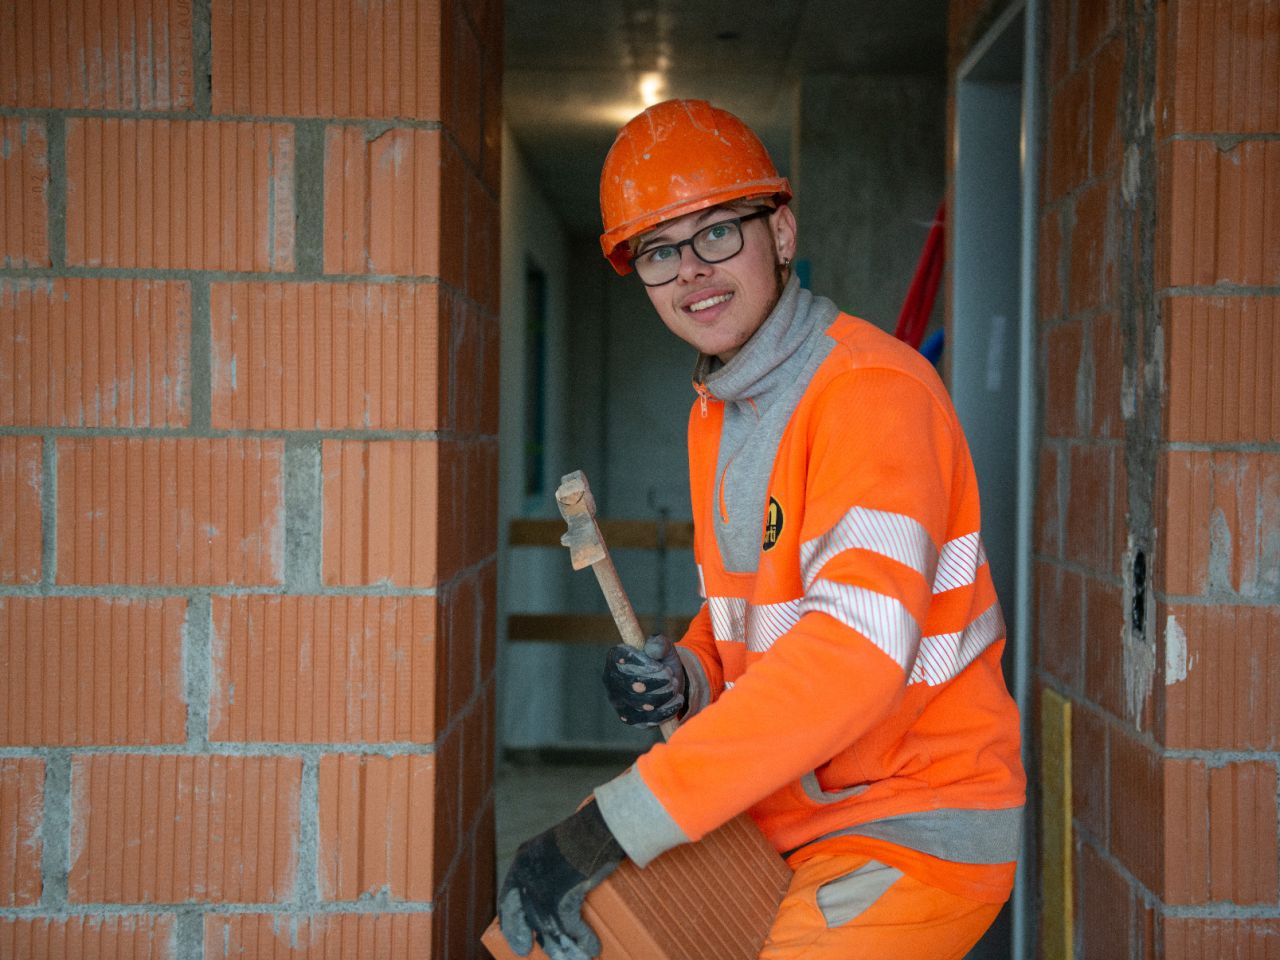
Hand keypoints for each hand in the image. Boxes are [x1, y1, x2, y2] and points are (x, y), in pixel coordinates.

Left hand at [498, 800, 624, 959]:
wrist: (601, 826)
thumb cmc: (586, 834)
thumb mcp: (557, 848)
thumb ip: (550, 870)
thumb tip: (558, 896)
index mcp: (522, 863)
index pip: (507, 901)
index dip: (510, 923)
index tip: (515, 939)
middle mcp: (527, 878)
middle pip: (526, 919)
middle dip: (527, 939)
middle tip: (527, 953)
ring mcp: (542, 889)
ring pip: (549, 929)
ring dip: (564, 949)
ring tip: (576, 959)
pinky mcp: (561, 899)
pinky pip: (571, 928)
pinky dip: (583, 940)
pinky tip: (592, 948)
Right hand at [602, 634, 685, 726]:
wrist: (668, 684)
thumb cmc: (661, 662)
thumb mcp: (664, 649)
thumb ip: (660, 644)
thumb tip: (652, 648)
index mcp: (615, 657)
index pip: (621, 660)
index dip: (642, 664)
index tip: (661, 666)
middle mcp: (611, 681)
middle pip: (634, 685)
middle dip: (660, 681)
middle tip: (671, 676)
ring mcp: (618, 702)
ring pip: (644, 704)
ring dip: (666, 694)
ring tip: (674, 686)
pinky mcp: (629, 719)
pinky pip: (649, 719)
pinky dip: (667, 710)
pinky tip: (676, 700)